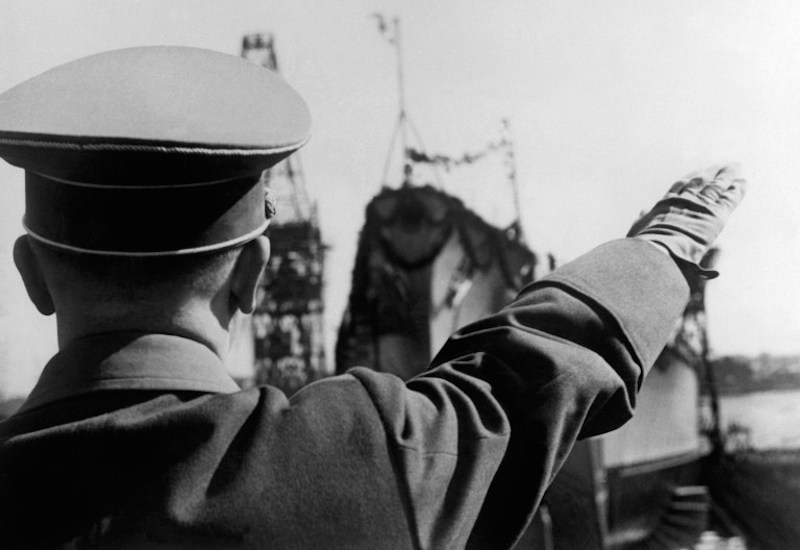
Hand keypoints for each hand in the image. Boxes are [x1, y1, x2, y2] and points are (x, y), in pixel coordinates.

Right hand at [627, 163, 747, 278]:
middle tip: (720, 165)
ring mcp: (700, 205)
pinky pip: (729, 198)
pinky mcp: (716, 215)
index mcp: (666, 203)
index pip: (680, 186)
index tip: (697, 171)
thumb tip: (642, 211)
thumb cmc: (644, 244)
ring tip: (735, 166)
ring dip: (726, 175)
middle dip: (711, 172)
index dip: (691, 178)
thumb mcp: (638, 229)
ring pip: (716, 185)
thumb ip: (642, 219)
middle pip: (700, 180)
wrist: (657, 249)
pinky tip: (743, 182)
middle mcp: (684, 200)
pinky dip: (737, 189)